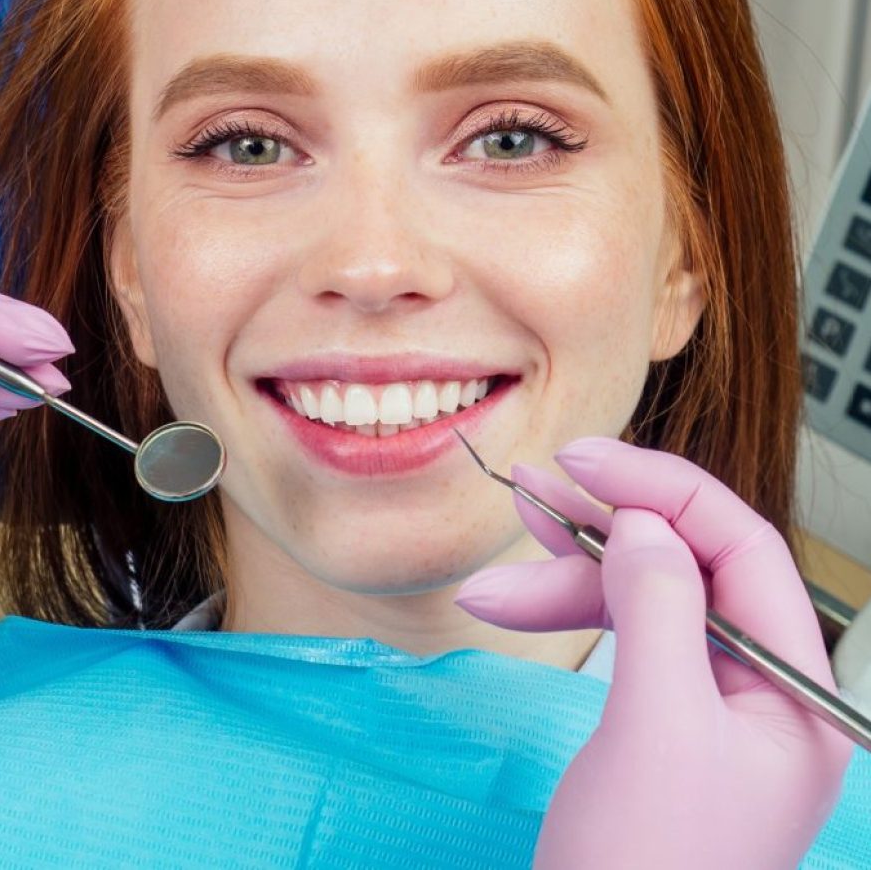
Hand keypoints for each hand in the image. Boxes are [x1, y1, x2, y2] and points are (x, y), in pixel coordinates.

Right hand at [454, 437, 853, 868]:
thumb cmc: (642, 869)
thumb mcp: (656, 729)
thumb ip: (660, 608)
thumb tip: (640, 520)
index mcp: (794, 688)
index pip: (741, 547)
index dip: (663, 488)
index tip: (586, 459)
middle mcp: (759, 685)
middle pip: (684, 565)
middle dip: (600, 531)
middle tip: (531, 493)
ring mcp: (707, 702)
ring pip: (641, 597)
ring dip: (563, 576)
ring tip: (494, 574)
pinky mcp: (657, 716)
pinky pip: (618, 635)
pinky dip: (562, 614)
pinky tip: (508, 603)